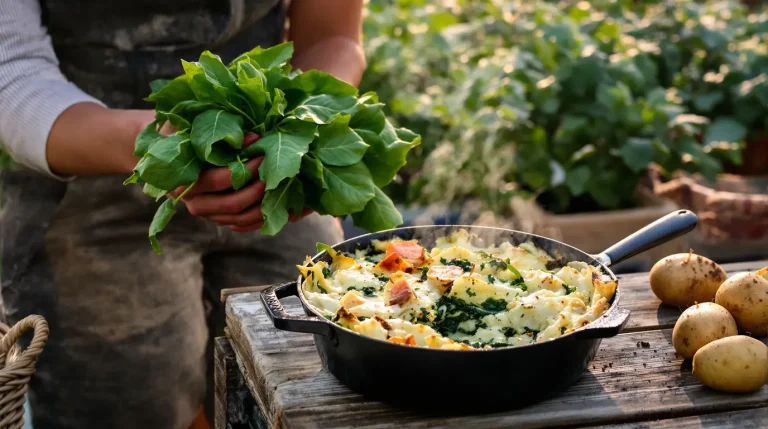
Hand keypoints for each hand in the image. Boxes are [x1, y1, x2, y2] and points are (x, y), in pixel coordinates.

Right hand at [171, 133, 312, 231]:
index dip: (245, 168)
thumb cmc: (184, 135)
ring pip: (240, 219)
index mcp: (184, 180)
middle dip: (258, 189)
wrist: (171, 155)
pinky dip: (262, 217)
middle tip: (274, 172)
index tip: (262, 154)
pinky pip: (243, 224)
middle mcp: (194, 202)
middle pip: (233, 204)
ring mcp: (207, 213)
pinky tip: (276, 204)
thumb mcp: (195, 127)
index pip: (220, 180)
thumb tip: (254, 138)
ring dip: (263, 206)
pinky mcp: (218, 218)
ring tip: (278, 188)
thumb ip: (219, 132)